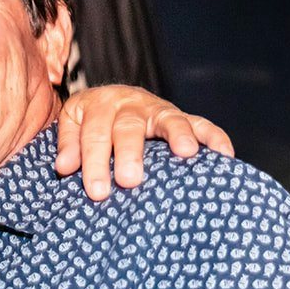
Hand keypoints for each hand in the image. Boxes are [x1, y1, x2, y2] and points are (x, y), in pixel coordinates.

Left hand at [55, 86, 233, 199]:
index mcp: (98, 105)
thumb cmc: (88, 120)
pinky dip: (213, 136)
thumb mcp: (72, 124)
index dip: (93, 162)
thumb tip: (65, 167)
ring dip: (178, 135)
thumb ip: (68, 144)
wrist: (108, 98)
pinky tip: (224, 153)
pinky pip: (200, 123)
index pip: (94, 135)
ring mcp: (157, 109)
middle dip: (129, 155)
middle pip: (128, 129)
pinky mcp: (178, 116)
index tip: (97, 191)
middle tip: (130, 180)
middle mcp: (129, 104)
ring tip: (185, 153)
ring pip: (168, 119)